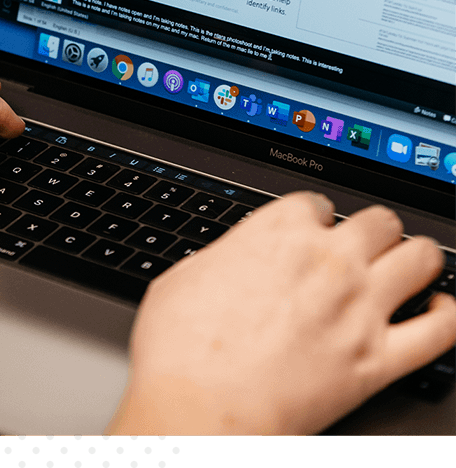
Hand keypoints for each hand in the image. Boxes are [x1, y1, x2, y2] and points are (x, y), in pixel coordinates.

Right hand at [108, 192, 455, 434]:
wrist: (201, 408)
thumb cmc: (180, 349)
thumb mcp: (184, 277)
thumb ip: (224, 258)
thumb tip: (231, 261)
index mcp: (275, 232)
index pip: (315, 202)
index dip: (315, 216)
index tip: (313, 230)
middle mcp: (326, 259)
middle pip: (378, 219)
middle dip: (372, 230)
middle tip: (365, 246)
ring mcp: (359, 307)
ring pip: (421, 257)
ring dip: (417, 257)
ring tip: (411, 267)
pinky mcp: (379, 359)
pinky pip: (442, 329)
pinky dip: (447, 314)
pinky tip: (438, 311)